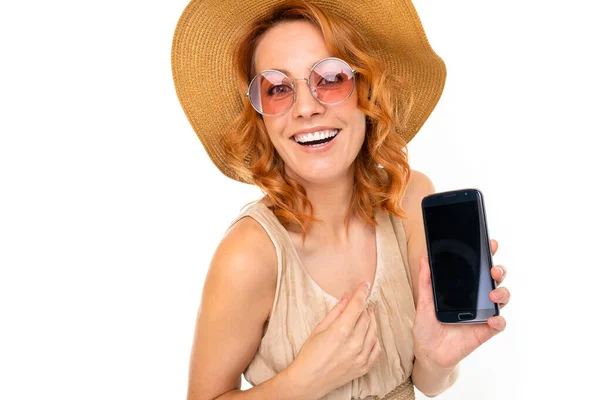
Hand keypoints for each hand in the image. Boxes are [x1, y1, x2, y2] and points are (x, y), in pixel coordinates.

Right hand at [287, 281, 380, 398]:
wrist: (308, 380)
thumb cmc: (309, 354)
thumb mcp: (319, 328)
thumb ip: (336, 312)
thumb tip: (347, 297)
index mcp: (340, 331)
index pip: (357, 306)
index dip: (362, 292)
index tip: (365, 284)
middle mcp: (353, 344)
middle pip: (366, 318)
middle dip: (364, 307)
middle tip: (362, 302)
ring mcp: (360, 357)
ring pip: (373, 332)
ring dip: (371, 321)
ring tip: (367, 315)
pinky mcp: (363, 368)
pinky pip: (376, 350)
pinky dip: (375, 339)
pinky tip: (370, 334)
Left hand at [412, 239, 509, 369]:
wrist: (428, 352)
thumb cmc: (427, 326)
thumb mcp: (424, 302)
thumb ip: (426, 282)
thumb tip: (424, 259)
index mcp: (463, 289)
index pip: (478, 269)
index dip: (487, 256)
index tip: (491, 244)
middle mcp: (476, 299)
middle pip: (494, 280)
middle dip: (498, 271)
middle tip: (493, 270)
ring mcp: (482, 314)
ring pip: (501, 299)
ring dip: (502, 293)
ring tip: (493, 293)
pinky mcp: (484, 331)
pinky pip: (499, 324)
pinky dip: (499, 320)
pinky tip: (493, 319)